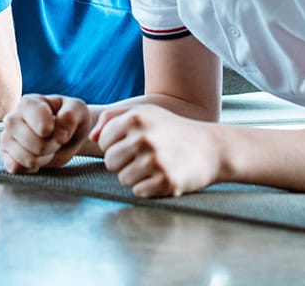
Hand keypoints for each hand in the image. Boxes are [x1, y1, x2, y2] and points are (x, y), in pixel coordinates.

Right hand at [0, 94, 92, 172]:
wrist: (64, 134)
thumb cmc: (69, 119)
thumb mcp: (78, 110)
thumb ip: (71, 114)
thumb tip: (60, 131)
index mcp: (28, 103)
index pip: (44, 127)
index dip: (59, 133)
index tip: (64, 130)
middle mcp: (12, 118)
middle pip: (36, 145)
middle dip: (53, 146)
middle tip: (56, 140)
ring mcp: (6, 137)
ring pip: (26, 159)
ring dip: (44, 158)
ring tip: (47, 148)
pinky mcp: (5, 154)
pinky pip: (15, 168)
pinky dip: (31, 168)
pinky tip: (37, 157)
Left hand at [91, 105, 221, 197]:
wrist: (212, 147)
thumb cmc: (172, 130)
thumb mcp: (145, 113)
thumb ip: (113, 118)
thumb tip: (92, 137)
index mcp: (135, 118)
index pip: (102, 141)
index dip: (115, 144)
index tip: (134, 142)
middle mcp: (143, 138)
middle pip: (109, 162)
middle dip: (123, 162)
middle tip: (146, 156)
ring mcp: (154, 160)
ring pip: (122, 179)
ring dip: (136, 176)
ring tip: (156, 165)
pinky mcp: (165, 181)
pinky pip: (139, 192)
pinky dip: (149, 188)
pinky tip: (164, 175)